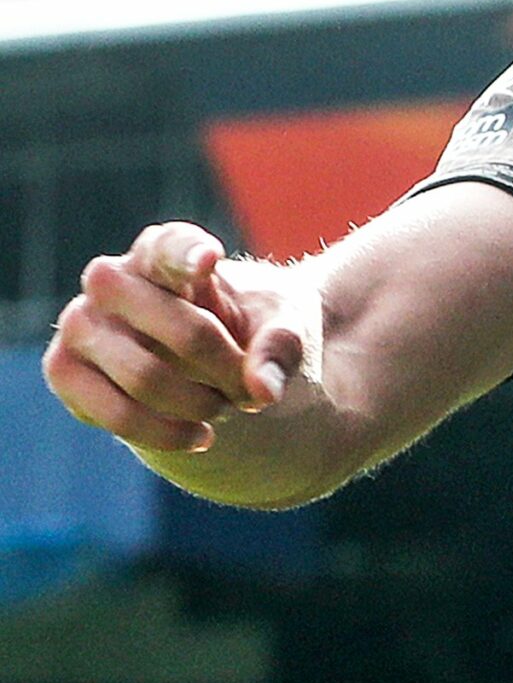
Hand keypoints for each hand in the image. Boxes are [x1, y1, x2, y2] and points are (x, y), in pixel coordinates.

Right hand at [42, 222, 303, 454]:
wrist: (204, 359)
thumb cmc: (243, 327)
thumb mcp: (280, 327)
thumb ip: (279, 348)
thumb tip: (262, 391)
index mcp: (162, 253)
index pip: (170, 247)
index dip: (187, 254)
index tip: (209, 260)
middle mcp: (109, 280)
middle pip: (182, 331)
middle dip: (228, 371)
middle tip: (248, 390)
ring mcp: (79, 324)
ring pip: (146, 379)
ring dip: (201, 406)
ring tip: (224, 407)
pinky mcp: (63, 370)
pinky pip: (117, 415)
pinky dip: (169, 434)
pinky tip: (201, 435)